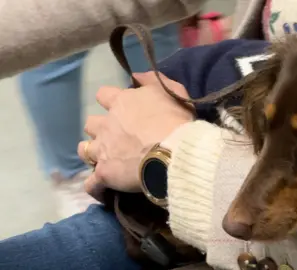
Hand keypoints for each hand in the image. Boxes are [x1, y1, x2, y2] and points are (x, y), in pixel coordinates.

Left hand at [78, 72, 193, 200]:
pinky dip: (96, 186)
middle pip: (90, 124)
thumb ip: (152, 80)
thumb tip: (134, 76)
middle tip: (116, 138)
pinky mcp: (104, 173)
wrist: (175, 151)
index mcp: (122, 102)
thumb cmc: (176, 121)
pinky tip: (103, 190)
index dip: (110, 101)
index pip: (103, 95)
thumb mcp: (171, 92)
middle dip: (100, 129)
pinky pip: (91, 184)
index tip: (121, 109)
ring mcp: (102, 149)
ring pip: (84, 151)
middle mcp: (107, 124)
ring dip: (93, 154)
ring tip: (105, 161)